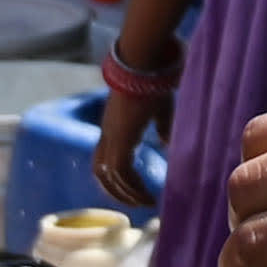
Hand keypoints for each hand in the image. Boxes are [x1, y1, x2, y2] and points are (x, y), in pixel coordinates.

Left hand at [93, 65, 167, 211]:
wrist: (144, 62)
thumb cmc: (153, 81)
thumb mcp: (159, 108)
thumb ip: (161, 126)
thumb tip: (166, 143)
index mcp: (114, 126)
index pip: (104, 158)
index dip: (114, 176)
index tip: (133, 188)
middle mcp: (108, 133)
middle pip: (101, 172)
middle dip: (117, 191)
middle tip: (136, 204)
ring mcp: (112, 135)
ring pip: (110, 176)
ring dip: (127, 193)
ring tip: (146, 203)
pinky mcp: (121, 137)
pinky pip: (121, 171)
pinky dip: (132, 186)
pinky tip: (148, 194)